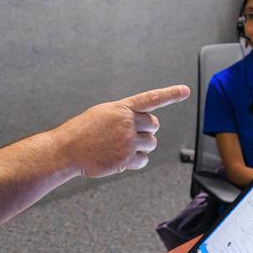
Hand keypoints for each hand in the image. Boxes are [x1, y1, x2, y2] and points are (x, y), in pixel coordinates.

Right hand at [56, 85, 190, 177]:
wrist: (67, 149)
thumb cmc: (81, 131)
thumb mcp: (102, 113)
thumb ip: (123, 114)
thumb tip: (142, 122)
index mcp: (121, 109)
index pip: (151, 99)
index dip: (170, 94)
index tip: (185, 91)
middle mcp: (126, 123)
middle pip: (154, 125)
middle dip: (146, 131)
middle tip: (131, 135)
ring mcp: (127, 141)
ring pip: (151, 143)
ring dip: (143, 146)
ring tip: (124, 146)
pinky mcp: (126, 159)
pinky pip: (144, 160)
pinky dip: (137, 161)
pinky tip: (123, 158)